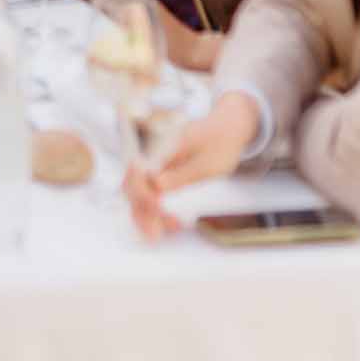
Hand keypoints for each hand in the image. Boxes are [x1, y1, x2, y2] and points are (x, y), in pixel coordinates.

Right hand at [124, 93, 260, 240]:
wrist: (227, 127)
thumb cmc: (219, 143)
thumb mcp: (207, 164)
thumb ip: (181, 175)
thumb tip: (155, 184)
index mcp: (163, 148)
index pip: (139, 173)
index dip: (142, 194)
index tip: (158, 210)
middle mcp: (153, 155)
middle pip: (132, 185)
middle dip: (141, 212)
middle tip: (157, 234)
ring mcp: (155, 163)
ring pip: (138, 191)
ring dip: (146, 214)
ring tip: (167, 230)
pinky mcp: (161, 171)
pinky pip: (149, 192)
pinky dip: (154, 209)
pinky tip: (170, 220)